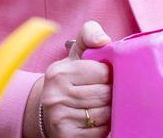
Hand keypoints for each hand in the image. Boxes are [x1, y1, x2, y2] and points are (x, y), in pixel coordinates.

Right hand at [24, 21, 112, 136]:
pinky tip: (97, 120)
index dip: (110, 75)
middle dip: (112, 94)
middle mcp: (55, 95)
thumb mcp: (76, 54)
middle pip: (104, 94)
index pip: (102, 72)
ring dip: (110, 111)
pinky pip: (99, 132)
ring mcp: (59, 117)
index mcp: (59, 72)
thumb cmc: (71, 79)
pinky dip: (104, 127)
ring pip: (104, 114)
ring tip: (102, 105)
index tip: (107, 76)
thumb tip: (104, 40)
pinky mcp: (66, 136)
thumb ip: (89, 35)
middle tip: (108, 92)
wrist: (50, 111)